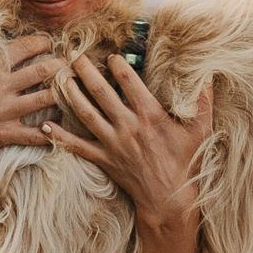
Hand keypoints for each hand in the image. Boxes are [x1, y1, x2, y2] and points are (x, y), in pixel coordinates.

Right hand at [0, 34, 59, 170]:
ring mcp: (6, 111)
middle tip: (66, 66)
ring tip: (68, 91)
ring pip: (48, 99)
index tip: (48, 42)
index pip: (24, 47)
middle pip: (44, 70)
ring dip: (61, 94)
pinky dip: (52, 131)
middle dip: (60, 66)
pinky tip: (59, 126)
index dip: (42, 41)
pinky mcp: (7, 134)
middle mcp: (1, 87)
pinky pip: (38, 134)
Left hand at [44, 54, 213, 231]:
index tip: (110, 54)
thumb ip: (203, 100)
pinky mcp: (103, 159)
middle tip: (75, 56)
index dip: (118, 65)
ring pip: (86, 114)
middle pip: (102, 93)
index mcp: (150, 115)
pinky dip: (60, 137)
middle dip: (87, 72)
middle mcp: (128, 127)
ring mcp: (113, 143)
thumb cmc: (186, 161)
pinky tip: (44, 126)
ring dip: (71, 94)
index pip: (131, 82)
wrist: (169, 198)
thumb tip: (208, 74)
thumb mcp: (200, 129)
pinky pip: (77, 146)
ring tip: (60, 77)